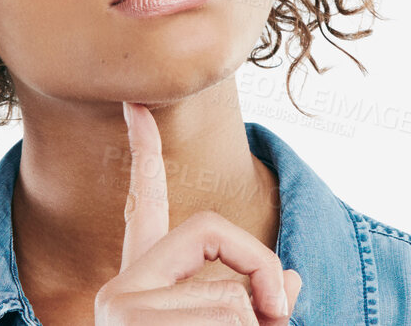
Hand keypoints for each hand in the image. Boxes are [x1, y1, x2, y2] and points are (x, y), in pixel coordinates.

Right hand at [94, 102, 302, 324]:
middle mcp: (121, 288)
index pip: (144, 207)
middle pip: (206, 227)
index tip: (137, 105)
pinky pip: (228, 315)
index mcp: (142, 282)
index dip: (144, 153)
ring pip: (232, 296)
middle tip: (279, 313)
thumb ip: (256, 298)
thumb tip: (290, 280)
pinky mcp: (128, 320)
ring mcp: (121, 305)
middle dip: (259, 263)